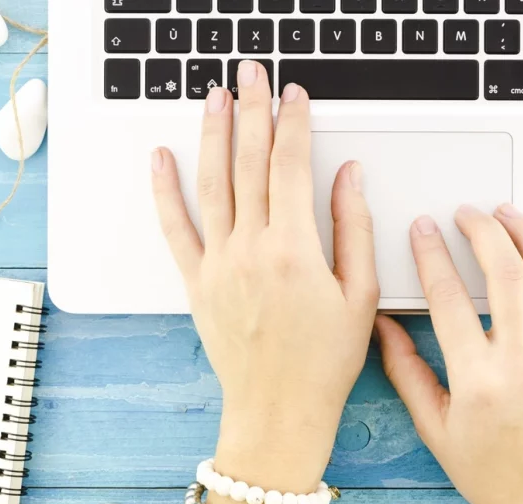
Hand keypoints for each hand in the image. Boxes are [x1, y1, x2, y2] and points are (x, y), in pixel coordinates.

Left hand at [150, 64, 378, 492]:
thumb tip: (348, 176)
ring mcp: (218, 263)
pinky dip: (166, 190)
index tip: (294, 95)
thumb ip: (354, 229)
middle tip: (250, 74)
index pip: (291, 165)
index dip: (293, 123)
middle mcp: (251, 248)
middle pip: (248, 161)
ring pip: (211, 182)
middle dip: (251, 110)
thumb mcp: (360, 295)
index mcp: (296, 248)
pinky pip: (176, 227)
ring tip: (213, 96)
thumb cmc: (324, 362)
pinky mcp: (196, 281)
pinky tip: (162, 158)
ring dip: (212, 133)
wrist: (277, 410)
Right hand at [375, 204, 522, 503]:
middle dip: (482, 230)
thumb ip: (406, 372)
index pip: (448, 297)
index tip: (422, 231)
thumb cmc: (490, 475)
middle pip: (505, 272)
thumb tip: (383, 326)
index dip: (431, 255)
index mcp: (477, 379)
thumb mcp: (434, 428)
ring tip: (507, 214)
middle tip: (465, 213)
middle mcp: (522, 362)